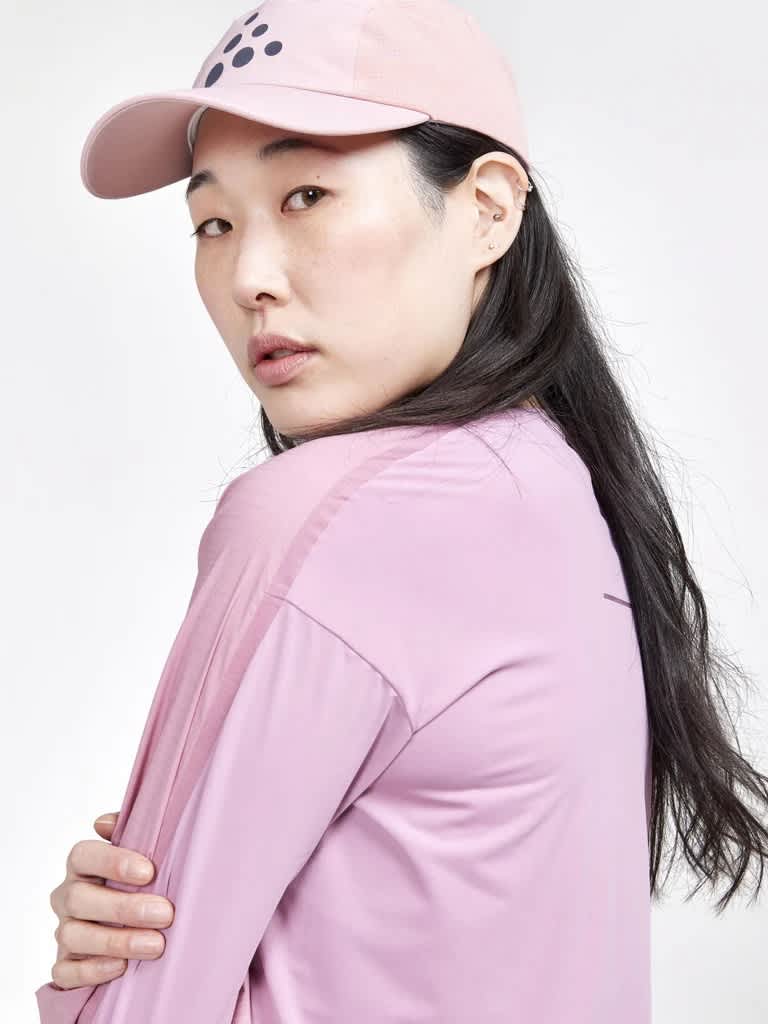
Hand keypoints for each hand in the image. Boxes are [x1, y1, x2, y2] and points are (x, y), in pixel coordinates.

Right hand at [47, 812, 174, 990]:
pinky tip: (121, 967)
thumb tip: (103, 822)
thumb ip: (129, 830)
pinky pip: (65, 972)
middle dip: (123, 907)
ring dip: (115, 941)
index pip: (82, 855)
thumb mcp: (142, 852)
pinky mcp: (65, 964)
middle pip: (78, 898)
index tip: (148, 871)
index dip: (112, 861)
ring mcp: (64, 931)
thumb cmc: (142, 881)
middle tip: (165, 913)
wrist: (142, 922)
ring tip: (155, 945)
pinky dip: (92, 970)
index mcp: (82, 866)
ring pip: (73, 935)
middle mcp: (68, 896)